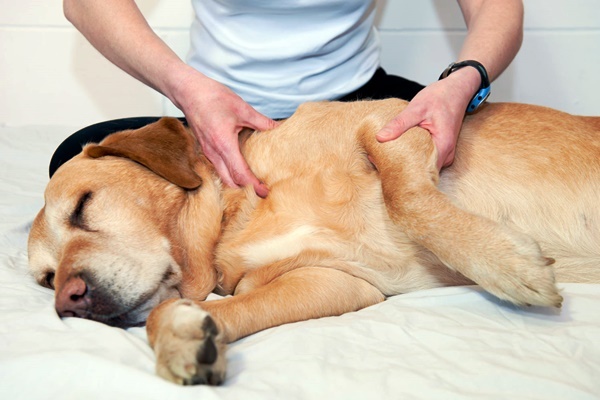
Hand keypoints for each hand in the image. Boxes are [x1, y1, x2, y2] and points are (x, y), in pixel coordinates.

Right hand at [173, 70, 278, 196]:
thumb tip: (279, 128)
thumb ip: (262, 121)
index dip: (253, 186)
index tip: (265, 192)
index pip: (240, 174)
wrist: (188, 91)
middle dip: (246, 190)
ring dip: (238, 183)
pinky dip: (230, 174)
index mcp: (224, 144)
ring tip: (254, 183)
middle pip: (231, 182)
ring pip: (223, 177)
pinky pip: (218, 168)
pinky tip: (241, 170)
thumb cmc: (212, 97)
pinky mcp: (206, 150)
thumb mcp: (242, 108)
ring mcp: (208, 153)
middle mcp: (214, 153)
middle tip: (262, 191)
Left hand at [376, 69, 477, 169]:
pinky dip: (412, 154)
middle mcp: (446, 154)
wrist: (457, 89)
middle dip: (402, 168)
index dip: (403, 171)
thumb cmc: (440, 97)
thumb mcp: (416, 108)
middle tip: (381, 163)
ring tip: (387, 157)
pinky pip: (425, 157)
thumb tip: (380, 137)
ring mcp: (444, 153)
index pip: (422, 171)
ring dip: (407, 162)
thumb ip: (399, 124)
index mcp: (443, 146)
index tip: (385, 168)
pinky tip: (399, 151)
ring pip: (423, 165)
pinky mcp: (440, 149)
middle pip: (422, 171)